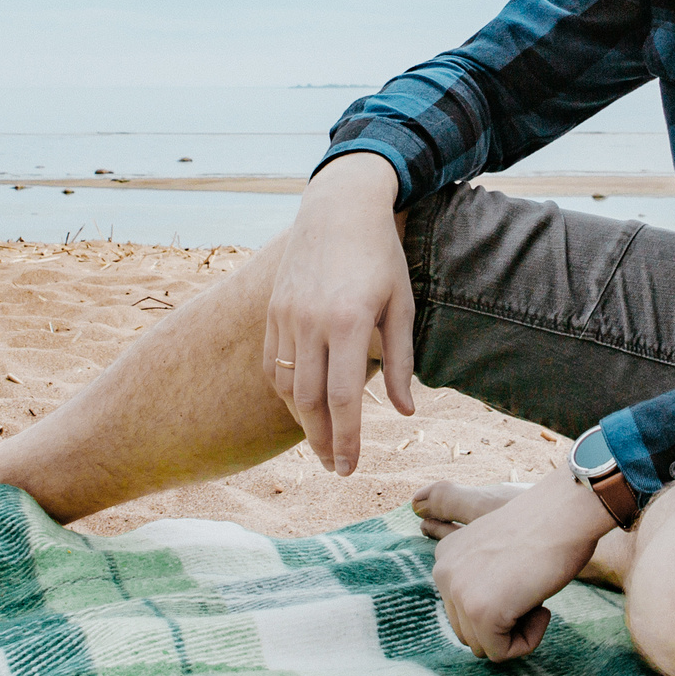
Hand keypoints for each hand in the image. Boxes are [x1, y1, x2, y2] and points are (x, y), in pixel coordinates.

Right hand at [264, 152, 415, 475]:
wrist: (338, 207)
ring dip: (301, 421)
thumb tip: (404, 412)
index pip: (343, 398)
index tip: (351, 468)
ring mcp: (285, 315)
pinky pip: (271, 362)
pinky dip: (284, 391)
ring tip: (322, 442)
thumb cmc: (380, 255)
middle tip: (337, 468)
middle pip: (308, 401)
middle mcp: (311, 322)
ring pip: (285, 386)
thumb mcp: (401, 304)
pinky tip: (301, 406)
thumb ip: (401, 360)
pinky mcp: (272, 309)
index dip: (347, 438)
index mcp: (349, 322)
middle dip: (322, 441)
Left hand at [431, 467, 614, 660]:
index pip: (462, 609)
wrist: (564, 514)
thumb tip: (482, 623)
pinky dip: (528, 641)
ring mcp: (459, 593)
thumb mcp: (497, 552)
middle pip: (468, 632)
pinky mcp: (482, 613)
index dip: (498, 605)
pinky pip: (501, 653)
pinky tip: (542, 609)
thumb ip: (480, 578)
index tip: (521, 578)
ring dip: (514, 632)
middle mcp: (443, 572)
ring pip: (483, 647)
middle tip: (530, 590)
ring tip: (535, 597)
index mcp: (445, 555)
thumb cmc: (545, 530)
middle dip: (502, 623)